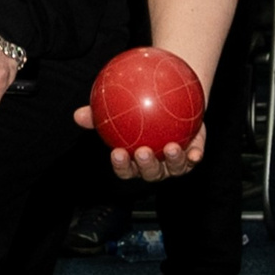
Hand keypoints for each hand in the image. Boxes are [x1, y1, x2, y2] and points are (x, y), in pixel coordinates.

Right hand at [75, 104, 206, 181]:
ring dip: (173, 161)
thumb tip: (78, 115)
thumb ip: (99, 114)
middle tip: (142, 151)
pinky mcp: (194, 154)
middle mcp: (156, 166)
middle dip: (146, 166)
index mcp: (135, 161)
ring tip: (171, 147)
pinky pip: (195, 157)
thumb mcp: (118, 108)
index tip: (117, 152)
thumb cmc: (137, 108)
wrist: (169, 101)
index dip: (122, 165)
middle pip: (150, 173)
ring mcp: (176, 163)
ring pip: (175, 168)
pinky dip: (196, 156)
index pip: (126, 169)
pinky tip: (196, 151)